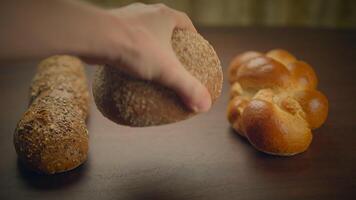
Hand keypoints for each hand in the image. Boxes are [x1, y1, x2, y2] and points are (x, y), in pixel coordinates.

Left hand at [93, 3, 211, 111]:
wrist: (94, 36)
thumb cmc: (133, 47)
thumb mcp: (166, 71)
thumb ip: (187, 87)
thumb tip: (204, 105)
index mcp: (164, 15)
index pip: (185, 22)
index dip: (192, 35)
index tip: (195, 48)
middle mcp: (146, 12)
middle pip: (164, 25)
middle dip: (170, 40)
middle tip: (173, 58)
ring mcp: (126, 18)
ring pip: (142, 31)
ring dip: (148, 44)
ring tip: (151, 64)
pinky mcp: (110, 27)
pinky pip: (124, 39)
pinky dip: (129, 51)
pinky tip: (127, 68)